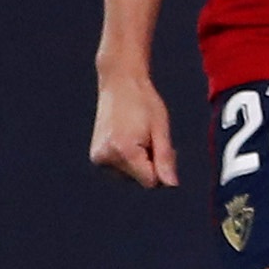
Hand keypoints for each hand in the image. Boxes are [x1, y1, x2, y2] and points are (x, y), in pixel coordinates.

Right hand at [88, 70, 176, 188]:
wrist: (120, 83)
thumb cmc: (143, 102)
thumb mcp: (161, 130)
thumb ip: (165, 160)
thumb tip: (171, 185)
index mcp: (124, 151)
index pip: (151, 182)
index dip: (162, 169)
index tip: (163, 148)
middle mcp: (107, 157)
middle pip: (140, 179)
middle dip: (151, 164)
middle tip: (151, 138)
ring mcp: (98, 158)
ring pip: (131, 176)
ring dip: (140, 162)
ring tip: (139, 136)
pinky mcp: (96, 156)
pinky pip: (121, 169)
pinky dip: (129, 159)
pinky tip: (129, 140)